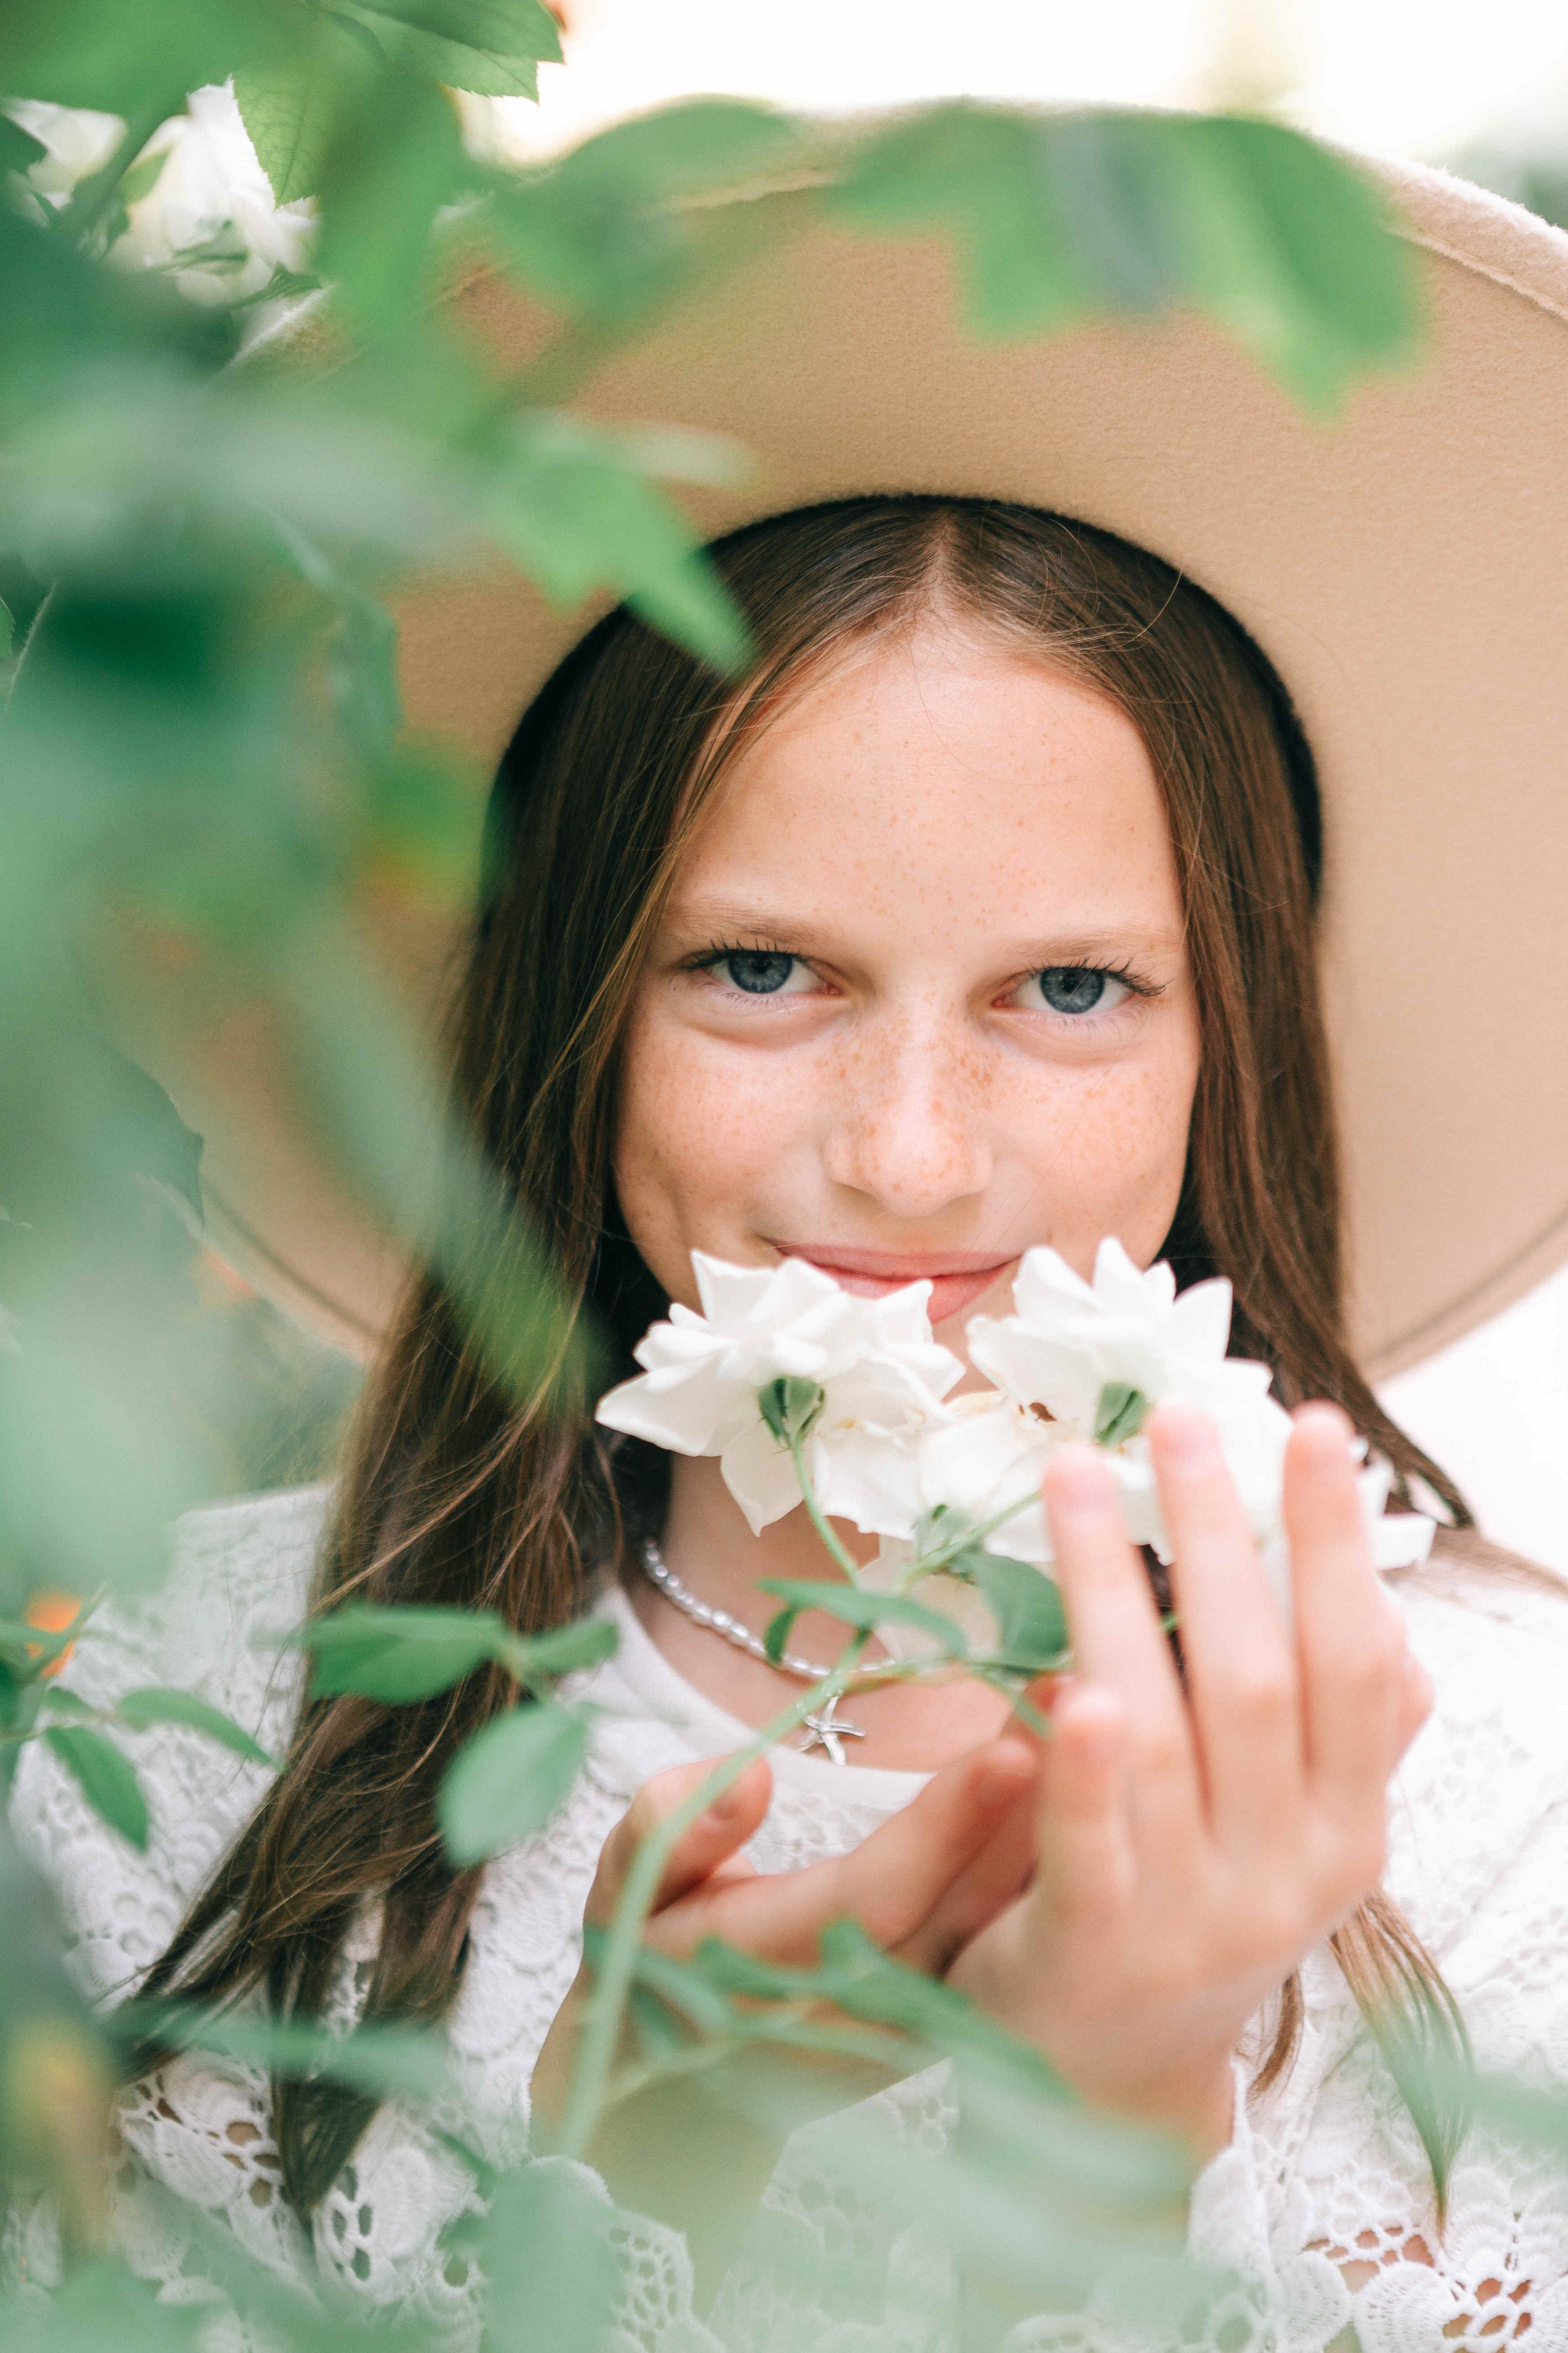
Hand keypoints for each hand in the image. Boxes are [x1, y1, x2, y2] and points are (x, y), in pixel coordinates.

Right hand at [535, 1728, 1038, 2118]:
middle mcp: (859, 1999)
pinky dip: (1043, 1865)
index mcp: (774, 1962)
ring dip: (1048, 1827)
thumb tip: (752, 1774)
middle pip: (963, 1904)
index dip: (946, 1825)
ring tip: (1094, 1716)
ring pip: (997, 1923)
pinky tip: (1087, 1784)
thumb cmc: (644, 1966)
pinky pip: (1004, 1935)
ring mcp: (910, 2017)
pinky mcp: (943, 2018)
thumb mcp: (625, 1892)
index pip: (879, 1893)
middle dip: (1026, 1806)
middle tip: (1081, 1698)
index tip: (1009, 1747)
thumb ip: (673, 1827)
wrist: (675, 2104)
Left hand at [947, 1401, 1433, 2160]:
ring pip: (1164, 1733)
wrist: (1109, 2083)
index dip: (1334, 1543)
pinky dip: (1085, 1765)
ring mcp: (1192, 1917)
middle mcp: (1285, 1873)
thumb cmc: (1197, 1910)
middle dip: (1218, 1537)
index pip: (1353, 1663)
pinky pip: (1092, 1846)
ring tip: (1075, 1477)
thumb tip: (1385, 1613)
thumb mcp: (1287, 1830)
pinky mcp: (1090, 1950)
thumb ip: (1334, 1731)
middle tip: (1176, 1420)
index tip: (1308, 1427)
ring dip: (1116, 1592)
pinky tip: (1069, 1682)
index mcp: (1344, 1827)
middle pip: (1257, 1678)